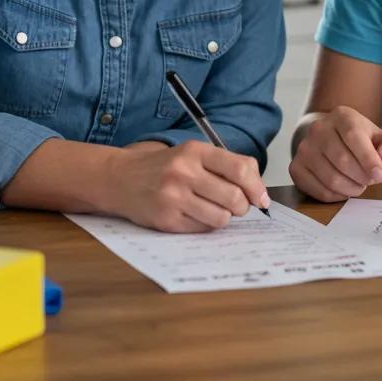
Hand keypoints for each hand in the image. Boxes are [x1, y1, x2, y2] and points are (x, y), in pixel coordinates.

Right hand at [110, 140, 270, 232]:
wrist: (120, 178)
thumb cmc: (164, 167)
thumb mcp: (193, 153)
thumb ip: (226, 165)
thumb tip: (259, 192)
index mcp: (195, 151)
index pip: (240, 168)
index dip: (257, 187)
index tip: (261, 199)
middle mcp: (184, 172)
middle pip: (234, 197)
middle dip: (242, 206)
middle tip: (237, 206)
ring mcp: (173, 197)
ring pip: (221, 217)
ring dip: (224, 217)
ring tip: (213, 209)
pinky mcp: (166, 220)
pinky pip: (202, 229)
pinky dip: (205, 224)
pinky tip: (194, 214)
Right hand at [289, 106, 381, 201]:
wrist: (330, 137)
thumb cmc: (361, 141)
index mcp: (342, 116)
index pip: (353, 136)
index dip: (368, 159)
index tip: (380, 175)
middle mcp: (318, 129)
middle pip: (342, 160)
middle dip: (361, 177)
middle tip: (369, 180)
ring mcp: (304, 148)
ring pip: (330, 179)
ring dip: (351, 188)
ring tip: (358, 184)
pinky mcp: (296, 167)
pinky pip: (318, 191)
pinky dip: (336, 196)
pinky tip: (343, 189)